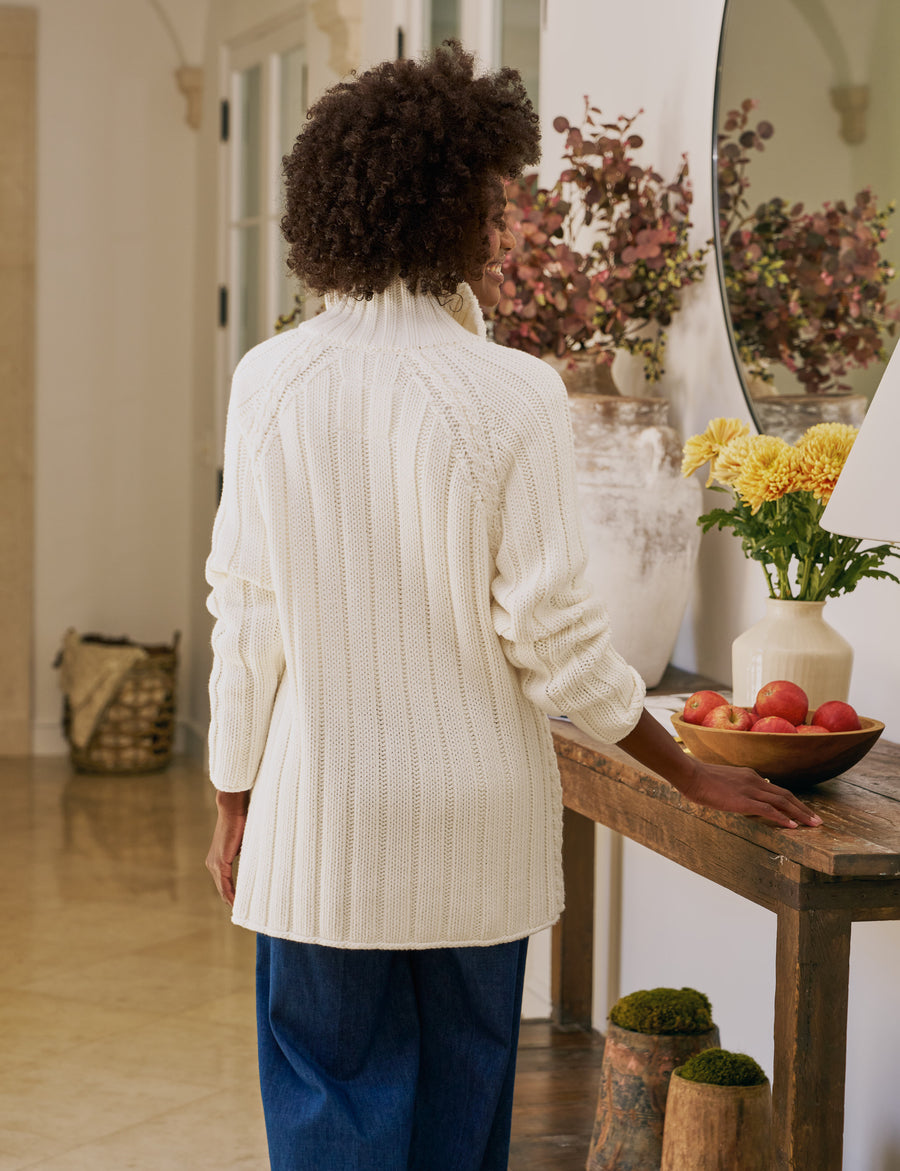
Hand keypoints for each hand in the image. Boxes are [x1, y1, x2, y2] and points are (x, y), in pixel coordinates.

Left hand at [205, 789, 250, 905]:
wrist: (233, 809)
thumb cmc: (241, 821)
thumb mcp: (244, 843)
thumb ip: (245, 855)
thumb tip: (254, 864)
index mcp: (217, 860)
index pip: (224, 883)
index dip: (231, 894)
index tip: (241, 905)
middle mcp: (212, 864)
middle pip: (222, 889)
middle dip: (231, 901)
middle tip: (243, 914)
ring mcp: (214, 863)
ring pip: (222, 889)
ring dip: (231, 900)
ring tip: (242, 912)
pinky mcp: (220, 862)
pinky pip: (225, 884)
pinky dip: (231, 894)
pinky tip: (236, 903)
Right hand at [617, 710, 822, 828]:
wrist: (691, 774)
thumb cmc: (701, 779)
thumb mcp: (723, 781)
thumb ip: (735, 788)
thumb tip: (738, 798)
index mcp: (750, 776)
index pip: (776, 789)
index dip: (791, 801)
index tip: (802, 811)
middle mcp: (755, 780)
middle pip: (786, 795)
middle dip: (803, 808)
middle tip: (818, 820)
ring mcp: (750, 789)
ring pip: (782, 802)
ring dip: (800, 814)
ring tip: (813, 825)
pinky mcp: (744, 800)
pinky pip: (769, 810)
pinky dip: (783, 818)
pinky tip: (793, 826)